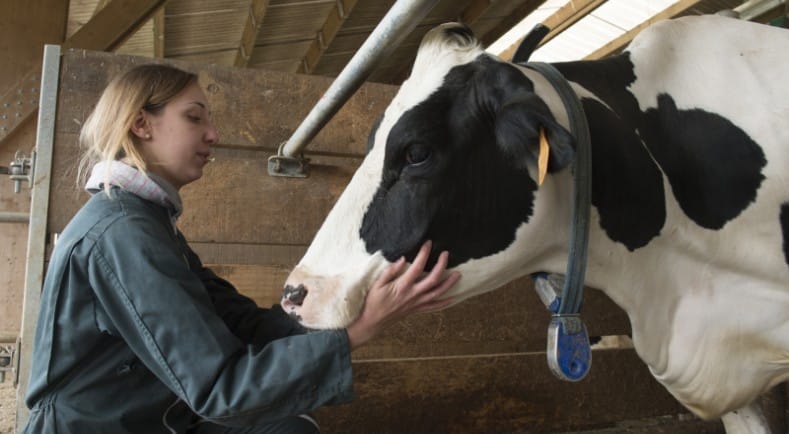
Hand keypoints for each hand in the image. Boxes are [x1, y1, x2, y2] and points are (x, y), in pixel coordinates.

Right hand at [346, 241, 460, 348]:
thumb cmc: (373, 301)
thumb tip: (403, 259)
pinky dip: (444, 303)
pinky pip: (434, 307)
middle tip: (446, 254)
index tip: (428, 243)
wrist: (373, 321)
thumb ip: (390, 271)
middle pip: (433, 279)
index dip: (424, 254)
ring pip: (437, 293)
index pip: (417, 267)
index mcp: (403, 285)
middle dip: (441, 265)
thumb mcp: (377, 283)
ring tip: (458, 274)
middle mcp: (413, 294)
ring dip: (449, 283)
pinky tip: (453, 299)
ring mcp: (417, 303)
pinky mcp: (417, 309)